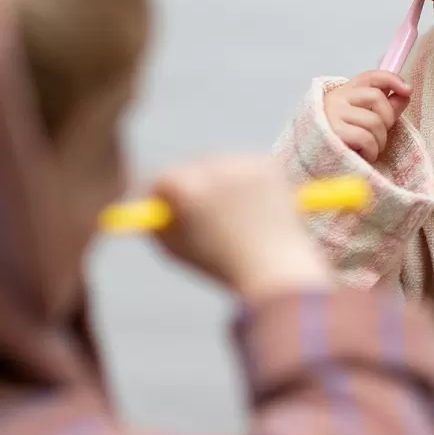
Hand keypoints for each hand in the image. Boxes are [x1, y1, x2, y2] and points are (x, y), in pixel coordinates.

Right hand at [152, 156, 331, 298]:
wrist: (277, 269)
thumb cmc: (224, 267)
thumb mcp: (177, 250)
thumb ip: (160, 224)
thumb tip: (156, 205)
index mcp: (186, 190)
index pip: (164, 180)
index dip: (164, 196)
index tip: (169, 207)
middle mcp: (213, 169)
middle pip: (193, 167)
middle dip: (196, 186)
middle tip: (206, 211)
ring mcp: (243, 165)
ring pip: (223, 166)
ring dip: (224, 184)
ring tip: (239, 221)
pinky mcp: (267, 165)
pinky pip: (248, 168)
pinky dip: (250, 184)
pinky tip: (258, 211)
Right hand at [323, 71, 410, 163]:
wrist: (319, 166)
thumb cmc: (345, 144)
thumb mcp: (366, 122)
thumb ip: (385, 107)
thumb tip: (405, 93)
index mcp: (344, 93)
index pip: (370, 77)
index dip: (392, 79)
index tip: (407, 90)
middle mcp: (336, 99)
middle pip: (376, 97)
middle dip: (387, 120)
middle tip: (378, 138)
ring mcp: (332, 114)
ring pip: (374, 120)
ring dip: (379, 141)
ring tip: (369, 150)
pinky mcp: (333, 132)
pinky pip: (366, 138)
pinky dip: (371, 151)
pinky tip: (362, 156)